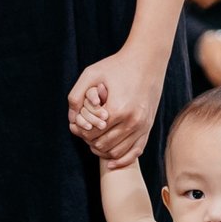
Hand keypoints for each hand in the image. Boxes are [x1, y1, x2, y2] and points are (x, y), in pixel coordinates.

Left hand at [68, 48, 162, 168]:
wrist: (147, 59)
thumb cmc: (117, 65)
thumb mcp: (91, 73)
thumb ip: (76, 95)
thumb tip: (71, 119)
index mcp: (118, 109)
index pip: (92, 134)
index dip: (81, 132)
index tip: (77, 124)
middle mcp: (132, 121)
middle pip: (103, 145)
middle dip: (90, 141)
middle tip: (84, 133)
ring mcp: (143, 125)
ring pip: (118, 152)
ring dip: (103, 151)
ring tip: (94, 142)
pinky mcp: (149, 127)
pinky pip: (136, 152)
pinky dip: (122, 160)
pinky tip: (111, 162)